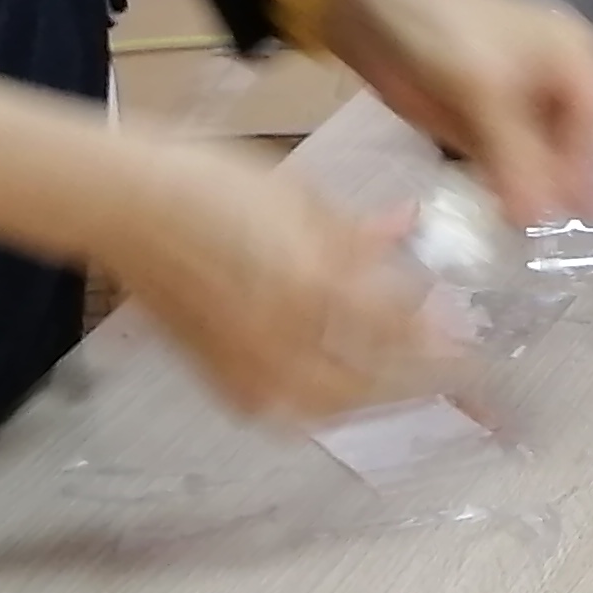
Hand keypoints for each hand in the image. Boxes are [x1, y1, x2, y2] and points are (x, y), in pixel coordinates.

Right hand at [87, 137, 466, 423]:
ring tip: (403, 378)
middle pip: (376, 381)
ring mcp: (251, 367)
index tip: (469, 332)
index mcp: (315, 286)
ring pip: (335, 404)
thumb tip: (409, 232)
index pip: (400, 329)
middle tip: (454, 369)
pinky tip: (339, 384)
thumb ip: (360, 232)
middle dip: (421, 377)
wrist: (123, 207)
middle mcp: (288, 340)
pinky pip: (287, 409)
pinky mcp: (221, 379)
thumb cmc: (210, 183)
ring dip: (377, 396)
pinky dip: (323, 403)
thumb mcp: (301, 197)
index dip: (441, 335)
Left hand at [311, 0, 592, 221]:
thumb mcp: (486, 89)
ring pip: (540, 159)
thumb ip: (516, 155)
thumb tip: (539, 220)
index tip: (585, 218)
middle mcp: (557, 82)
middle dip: (564, 187)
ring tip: (524, 235)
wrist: (367, 5)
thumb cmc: (440, 31)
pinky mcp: (483, 121)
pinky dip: (501, 187)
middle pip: (574, 146)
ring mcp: (518, 104)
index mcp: (575, 58)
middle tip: (552, 236)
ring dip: (533, 192)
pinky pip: (504, 162)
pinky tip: (497, 217)